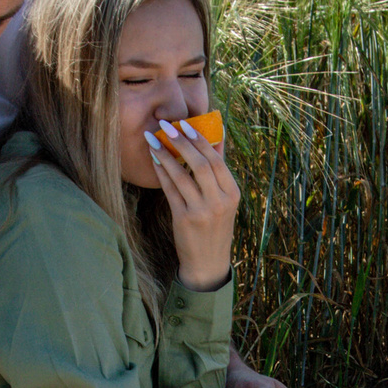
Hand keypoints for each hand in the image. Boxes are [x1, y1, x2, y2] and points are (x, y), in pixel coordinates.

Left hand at [146, 117, 239, 291]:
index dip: (201, 140)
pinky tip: (154, 159)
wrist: (208, 263)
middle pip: (201, 165)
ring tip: (154, 139)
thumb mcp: (225, 201)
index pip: (217, 161)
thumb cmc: (215, 227)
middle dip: (182, 142)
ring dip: (166, 154)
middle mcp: (220, 202)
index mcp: (233, 194)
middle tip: (166, 125)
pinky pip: (170, 190)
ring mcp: (202, 212)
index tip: (186, 124)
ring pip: (182, 176)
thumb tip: (216, 138)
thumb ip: (219, 172)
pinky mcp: (184, 220)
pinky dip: (161, 172)